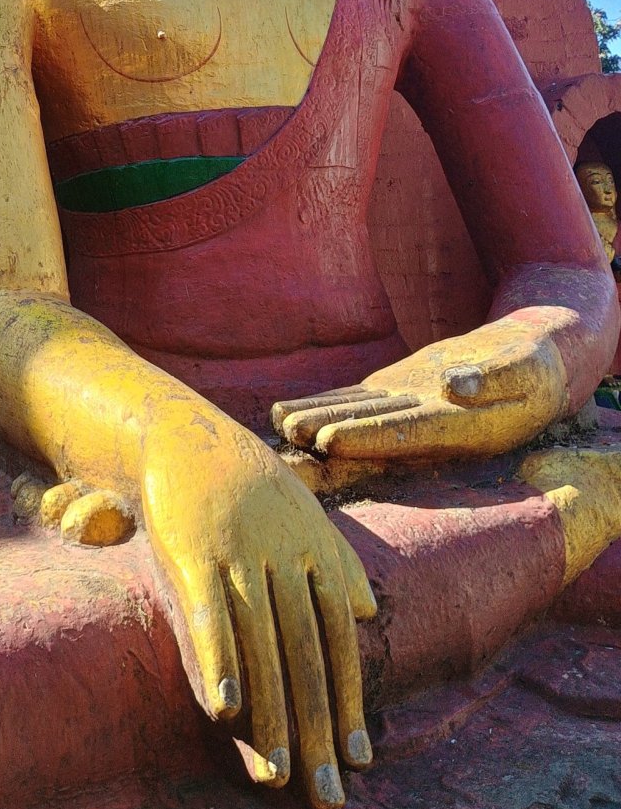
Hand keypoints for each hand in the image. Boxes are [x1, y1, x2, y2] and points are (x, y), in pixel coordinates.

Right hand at [141, 406, 374, 808]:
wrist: (187, 433)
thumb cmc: (247, 482)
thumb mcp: (302, 511)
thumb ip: (337, 558)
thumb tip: (367, 609)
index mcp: (316, 553)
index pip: (340, 641)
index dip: (351, 701)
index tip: (361, 759)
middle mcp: (285, 557)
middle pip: (307, 656)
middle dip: (318, 730)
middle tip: (327, 796)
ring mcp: (239, 553)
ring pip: (263, 647)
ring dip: (272, 716)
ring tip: (280, 775)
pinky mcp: (193, 551)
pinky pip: (210, 616)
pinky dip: (221, 662)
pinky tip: (228, 711)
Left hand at [271, 320, 567, 461]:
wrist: (532, 365)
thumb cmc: (535, 367)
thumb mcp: (526, 368)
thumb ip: (491, 378)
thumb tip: (454, 384)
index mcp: (457, 427)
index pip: (403, 434)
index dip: (364, 438)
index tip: (327, 440)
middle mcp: (423, 425)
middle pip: (367, 435)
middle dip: (323, 439)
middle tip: (282, 443)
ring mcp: (404, 410)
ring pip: (351, 419)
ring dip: (311, 425)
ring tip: (272, 427)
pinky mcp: (394, 393)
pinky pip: (352, 403)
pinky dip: (319, 407)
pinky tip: (284, 415)